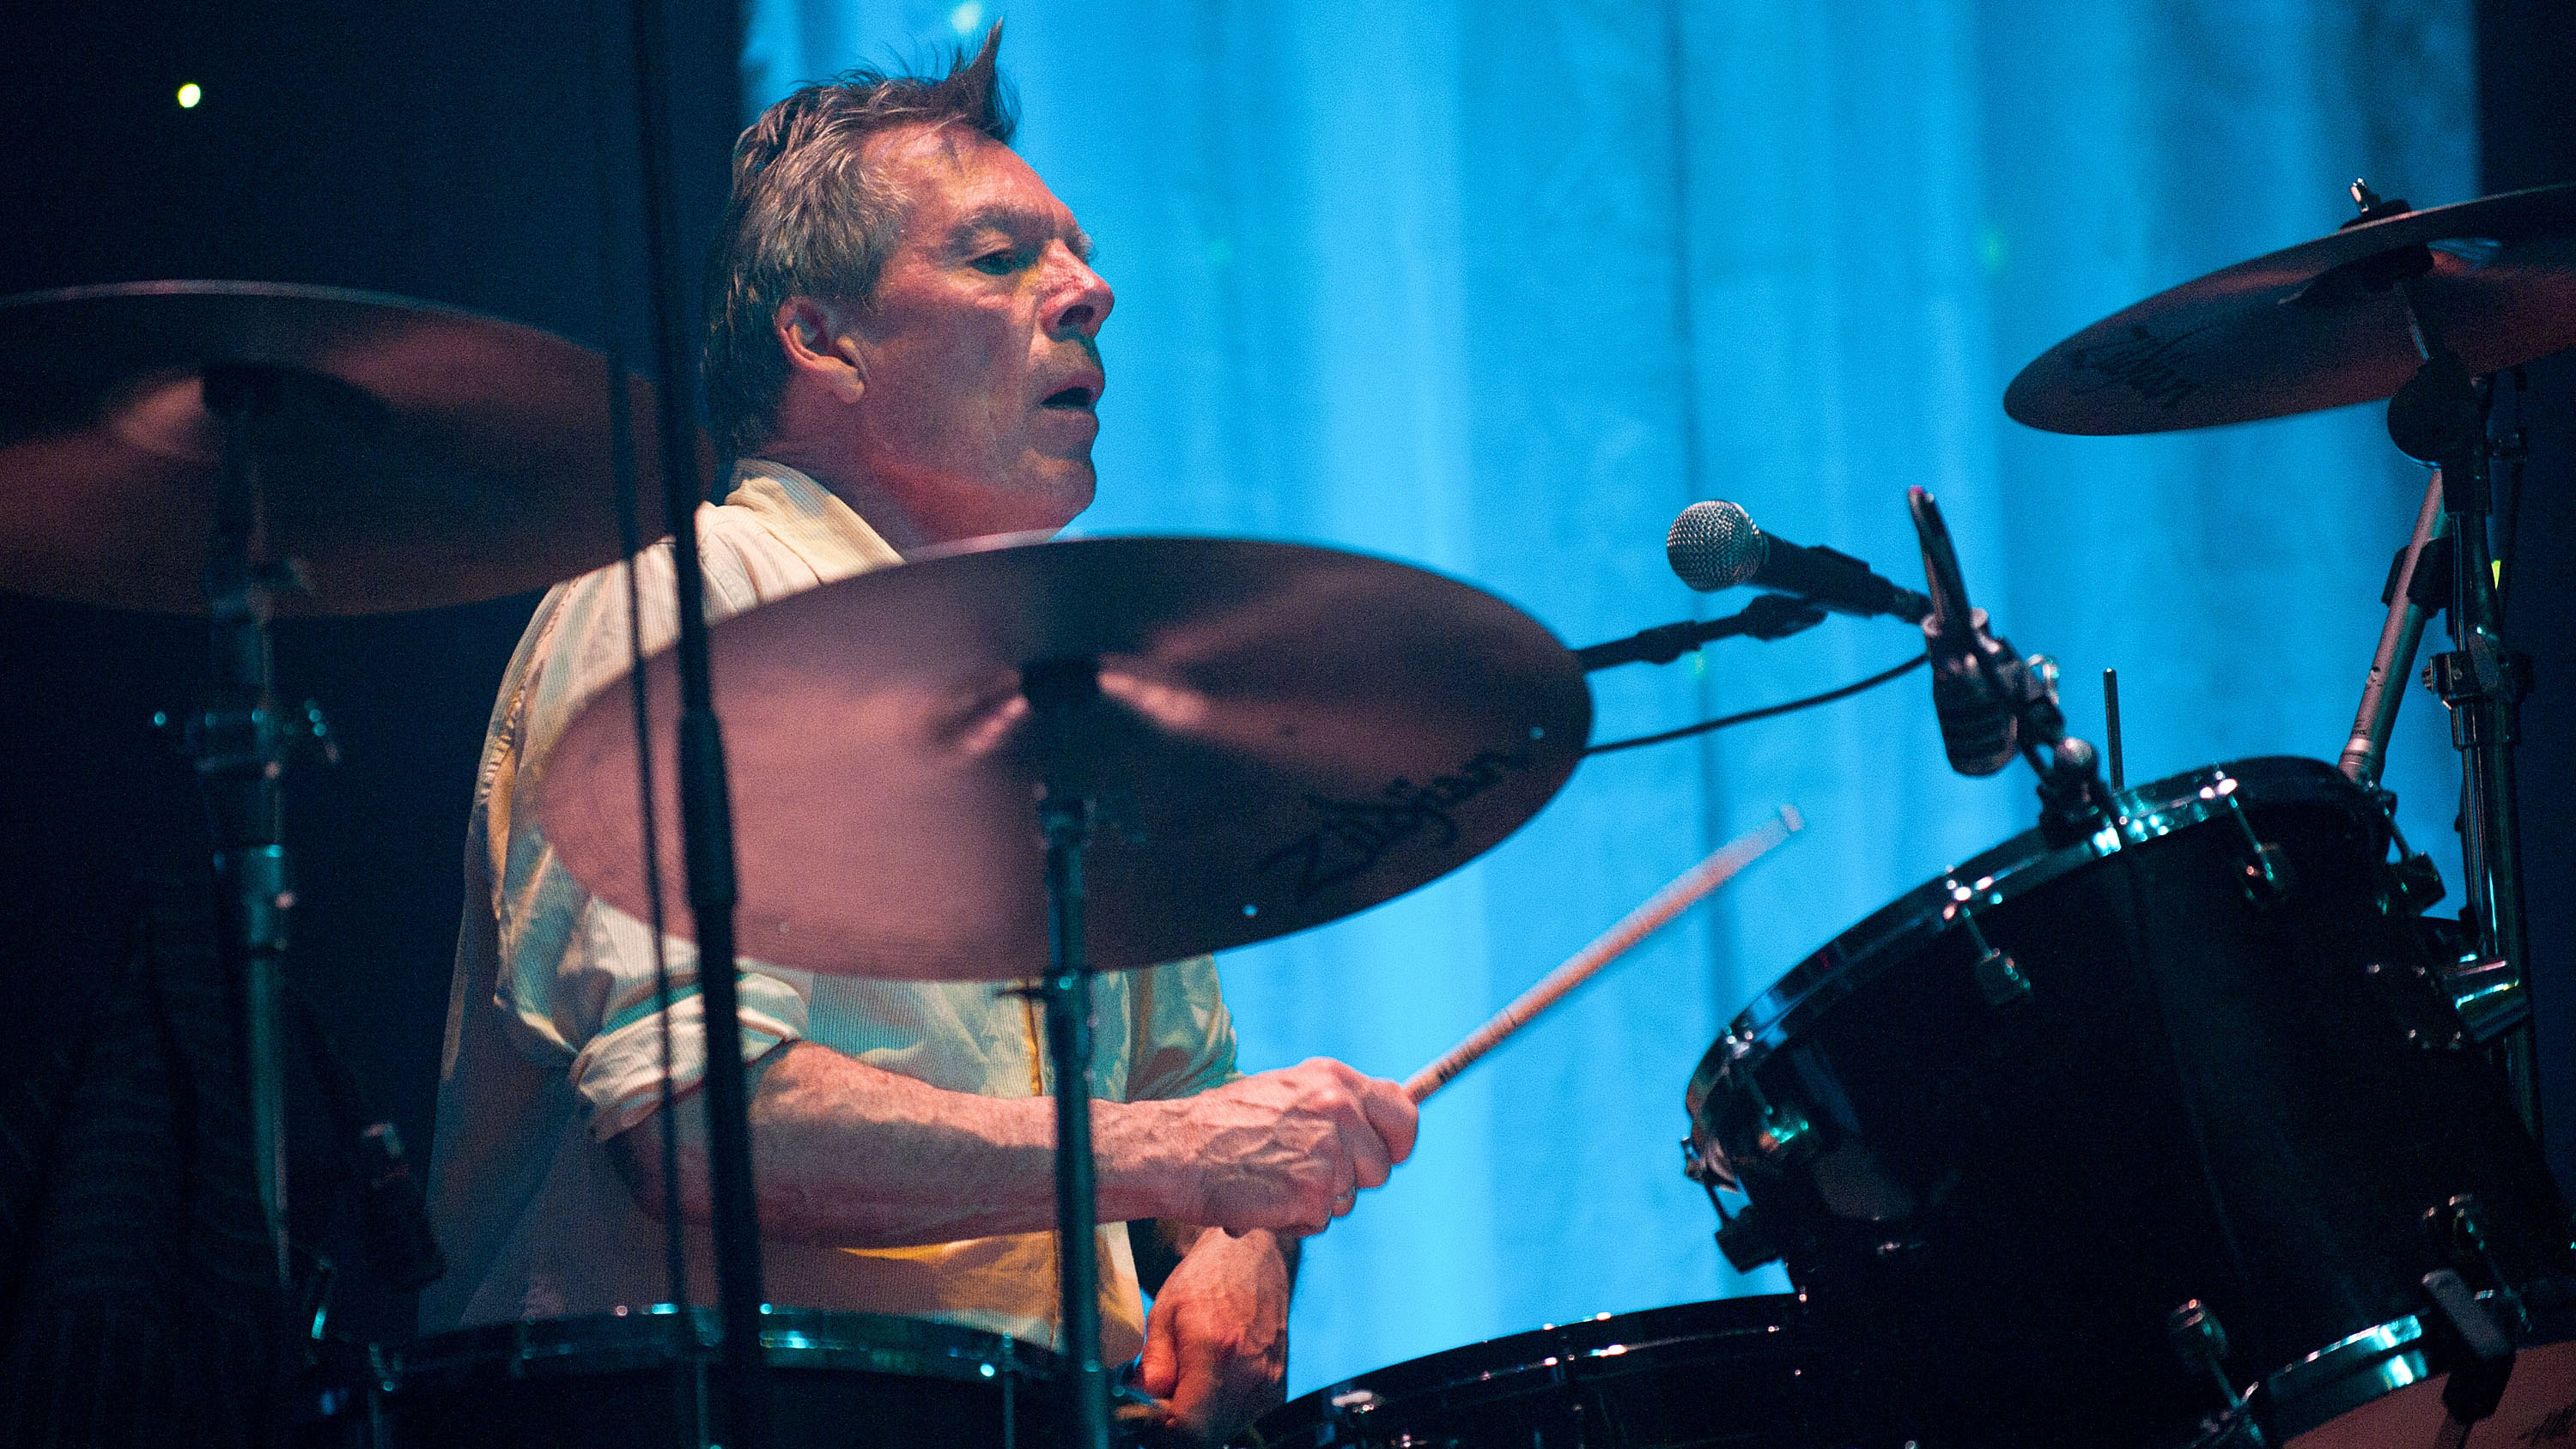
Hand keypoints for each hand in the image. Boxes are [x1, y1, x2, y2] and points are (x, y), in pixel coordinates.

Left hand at [1134, 1228, 1290, 1446]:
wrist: (1253, 1255)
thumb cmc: (1206, 1277)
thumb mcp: (1163, 1314)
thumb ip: (1153, 1368)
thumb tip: (1142, 1408)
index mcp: (1215, 1351)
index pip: (1189, 1429)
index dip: (1162, 1433)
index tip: (1148, 1418)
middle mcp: (1249, 1373)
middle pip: (1207, 1437)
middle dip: (1178, 1428)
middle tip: (1161, 1402)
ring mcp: (1269, 1383)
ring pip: (1225, 1432)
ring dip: (1200, 1423)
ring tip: (1186, 1388)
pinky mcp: (1279, 1387)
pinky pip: (1243, 1420)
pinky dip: (1221, 1415)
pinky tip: (1209, 1386)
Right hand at [1167, 1059, 1417, 1235]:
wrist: (1176, 1150)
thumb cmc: (1222, 1126)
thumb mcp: (1285, 1093)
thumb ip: (1331, 1107)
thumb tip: (1375, 1133)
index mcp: (1333, 1079)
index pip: (1403, 1112)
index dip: (1397, 1142)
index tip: (1386, 1155)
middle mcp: (1338, 1108)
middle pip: (1381, 1168)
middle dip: (1349, 1181)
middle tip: (1300, 1172)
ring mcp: (1328, 1150)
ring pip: (1349, 1199)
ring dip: (1316, 1202)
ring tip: (1272, 1181)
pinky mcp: (1313, 1191)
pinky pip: (1320, 1222)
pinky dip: (1293, 1221)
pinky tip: (1263, 1201)